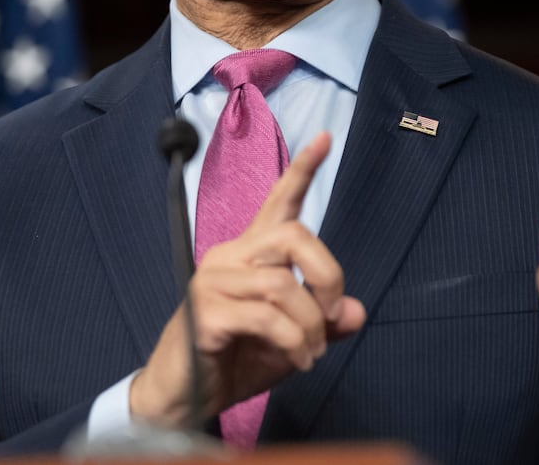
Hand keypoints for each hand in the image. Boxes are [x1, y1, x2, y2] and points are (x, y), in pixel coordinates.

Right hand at [130, 132, 366, 427]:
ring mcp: (213, 281)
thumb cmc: (233, 362)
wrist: (181, 401)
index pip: (278, 203)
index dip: (302, 171)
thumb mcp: (291, 342)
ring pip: (282, 283)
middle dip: (328, 273)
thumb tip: (357, 312)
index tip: (324, 137)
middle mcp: (229, 257)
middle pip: (292, 234)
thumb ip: (323, 323)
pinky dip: (292, 342)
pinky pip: (265, 317)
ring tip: (312, 352)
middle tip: (334, 312)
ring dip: (310, 324)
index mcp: (250, 255)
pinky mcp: (204, 312)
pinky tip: (298, 360)